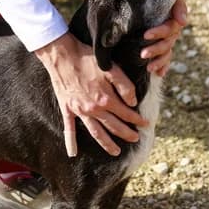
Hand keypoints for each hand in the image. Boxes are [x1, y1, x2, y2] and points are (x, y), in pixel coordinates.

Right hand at [35, 33, 148, 157]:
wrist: (62, 56)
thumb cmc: (87, 59)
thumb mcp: (112, 69)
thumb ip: (125, 86)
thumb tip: (133, 102)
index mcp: (106, 99)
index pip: (126, 113)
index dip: (137, 119)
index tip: (145, 124)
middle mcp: (94, 109)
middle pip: (113, 126)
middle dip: (127, 134)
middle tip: (136, 139)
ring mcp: (80, 111)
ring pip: (96, 132)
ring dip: (107, 144)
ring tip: (116, 152)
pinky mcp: (67, 109)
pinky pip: (69, 128)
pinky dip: (71, 141)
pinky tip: (73, 153)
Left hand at [141, 0, 186, 76]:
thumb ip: (177, 5)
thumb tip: (183, 22)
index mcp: (173, 18)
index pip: (169, 28)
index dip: (159, 33)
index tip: (145, 35)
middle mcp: (172, 31)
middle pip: (168, 43)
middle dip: (156, 50)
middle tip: (143, 54)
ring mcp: (167, 39)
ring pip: (167, 53)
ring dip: (159, 62)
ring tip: (149, 68)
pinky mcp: (161, 46)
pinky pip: (166, 59)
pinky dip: (163, 67)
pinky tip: (158, 73)